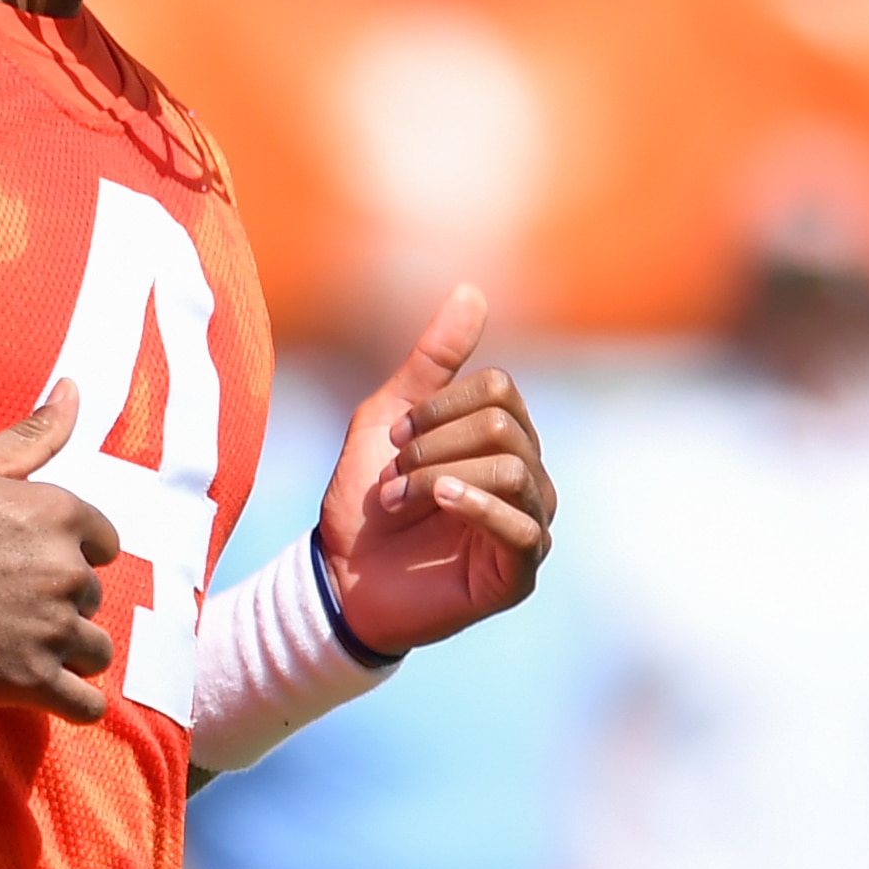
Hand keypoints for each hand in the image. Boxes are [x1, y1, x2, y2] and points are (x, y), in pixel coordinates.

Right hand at [0, 381, 125, 720]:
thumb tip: (75, 388)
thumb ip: (34, 433)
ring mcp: (50, 629)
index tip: (32, 561)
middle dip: (62, 601)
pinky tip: (52, 690)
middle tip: (10, 602)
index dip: (73, 551)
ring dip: (70, 650)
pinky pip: (87, 704)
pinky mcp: (31, 680)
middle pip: (92, 596)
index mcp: (58, 515)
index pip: (105, 541)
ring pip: (95, 649)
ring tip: (24, 644)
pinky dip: (76, 700)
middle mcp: (65, 571)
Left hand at [314, 286, 553, 657]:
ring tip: (399, 500)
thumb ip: (433, 360)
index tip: (393, 438)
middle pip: (505, 425)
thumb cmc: (366, 498)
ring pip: (514, 469)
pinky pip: (523, 529)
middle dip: (435, 442)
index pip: (500, 390)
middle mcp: (528, 477)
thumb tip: (473, 290)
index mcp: (503, 438)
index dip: (439, 405)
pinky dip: (477, 505)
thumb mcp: (388, 417)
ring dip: (439, 475)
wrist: (339, 578)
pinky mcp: (518, 573)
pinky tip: (439, 501)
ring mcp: (529, 525)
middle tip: (394, 473)